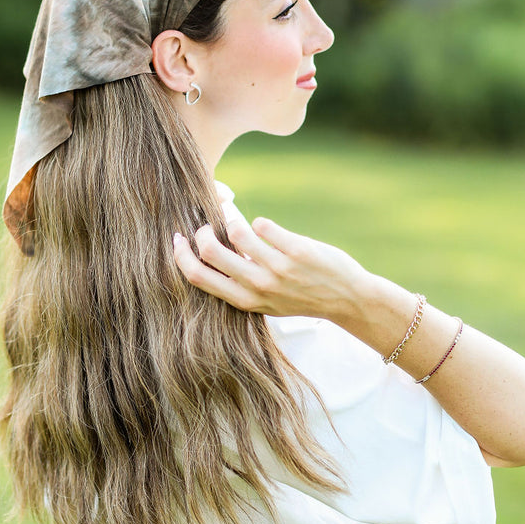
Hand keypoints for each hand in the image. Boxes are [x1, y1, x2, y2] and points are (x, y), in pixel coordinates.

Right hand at [172, 214, 370, 321]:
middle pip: (209, 251)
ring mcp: (277, 268)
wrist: (346, 298)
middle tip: (211, 226)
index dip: (181, 255)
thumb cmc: (302, 297)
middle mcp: (258, 286)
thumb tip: (212, 250)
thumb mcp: (266, 302)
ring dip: (234, 222)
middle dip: (203, 231)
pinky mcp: (296, 250)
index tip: (178, 240)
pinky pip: (264, 224)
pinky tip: (272, 232)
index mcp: (244, 300)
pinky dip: (263, 224)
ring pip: (236, 232)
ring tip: (244, 226)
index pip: (198, 277)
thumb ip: (241, 283)